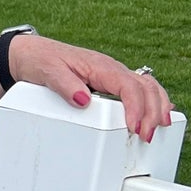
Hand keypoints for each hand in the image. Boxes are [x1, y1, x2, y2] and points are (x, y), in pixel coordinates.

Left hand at [10, 35, 173, 141]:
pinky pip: (138, 90)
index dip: (136, 107)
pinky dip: (151, 102)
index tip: (133, 127)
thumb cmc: (41, 61)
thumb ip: (66, 86)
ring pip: (147, 87)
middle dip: (151, 112)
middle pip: (145, 87)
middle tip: (147, 136)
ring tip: (158, 128)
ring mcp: (113, 76)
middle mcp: (111, 70)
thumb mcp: (49, 73)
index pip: (128, 86)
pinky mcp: (110, 83)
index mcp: (100, 67)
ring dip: (156, 107)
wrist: (32, 54)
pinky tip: (156, 114)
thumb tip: (84, 100)